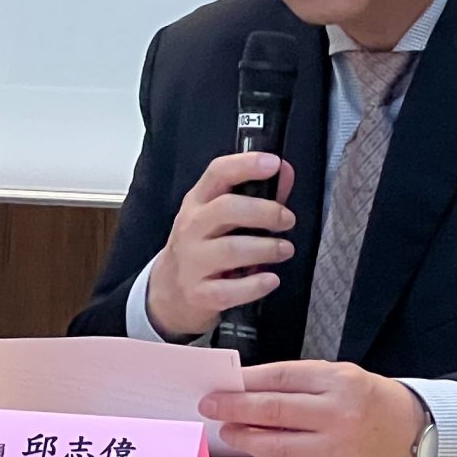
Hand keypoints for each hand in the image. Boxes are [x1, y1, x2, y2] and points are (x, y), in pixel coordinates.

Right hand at [143, 151, 298, 339]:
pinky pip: (230, 289)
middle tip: (287, 220)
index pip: (217, 173)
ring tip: (285, 250)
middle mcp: (191, 228)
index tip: (273, 163)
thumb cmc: (204, 247)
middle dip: (265, 211)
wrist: (169, 292)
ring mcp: (192, 262)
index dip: (246, 164)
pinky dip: (256, 285)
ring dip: (266, 249)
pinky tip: (271, 279)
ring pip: (231, 249)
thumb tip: (284, 171)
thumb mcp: (219, 218)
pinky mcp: (199, 293)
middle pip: (225, 209)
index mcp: (197, 202)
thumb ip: (255, 195)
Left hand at [200, 360, 427, 456]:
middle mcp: (339, 416)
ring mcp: (339, 451)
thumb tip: (245, 387)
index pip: (278, 379)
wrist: (419, 434)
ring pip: (277, 447)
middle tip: (210, 407)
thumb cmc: (372, 401)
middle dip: (234, 409)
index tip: (218, 387)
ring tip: (230, 431)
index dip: (243, 384)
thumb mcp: (340, 377)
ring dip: (246, 439)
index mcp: (339, 382)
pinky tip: (260, 450)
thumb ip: (296, 382)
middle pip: (272, 412)